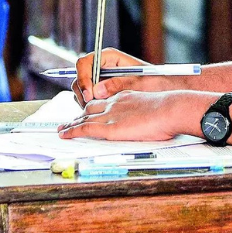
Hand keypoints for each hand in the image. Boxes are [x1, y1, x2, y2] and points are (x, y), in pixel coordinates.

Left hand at [58, 90, 206, 140]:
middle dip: (78, 116)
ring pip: (83, 118)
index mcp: (126, 97)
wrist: (171, 109)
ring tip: (61, 130)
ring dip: (71, 125)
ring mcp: (110, 115)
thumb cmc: (170, 110)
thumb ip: (147, 112)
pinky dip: (72, 131)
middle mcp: (114, 104)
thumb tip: (152, 119)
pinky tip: (65, 135)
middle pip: (90, 108)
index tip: (88, 112)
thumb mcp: (156, 106)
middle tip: (69, 122)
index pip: (104, 101)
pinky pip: (84, 129)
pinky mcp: (109, 128)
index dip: (93, 107)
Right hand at [72, 47, 150, 105]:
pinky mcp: (99, 91)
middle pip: (80, 77)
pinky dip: (90, 105)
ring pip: (81, 89)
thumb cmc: (154, 81)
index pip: (85, 63)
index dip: (83, 78)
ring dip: (85, 100)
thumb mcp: (138, 82)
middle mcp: (101, 67)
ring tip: (99, 109)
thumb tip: (97, 91)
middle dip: (83, 92)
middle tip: (92, 105)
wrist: (161, 89)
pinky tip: (102, 111)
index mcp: (108, 57)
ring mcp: (99, 79)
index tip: (89, 93)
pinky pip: (86, 98)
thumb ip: (117, 84)